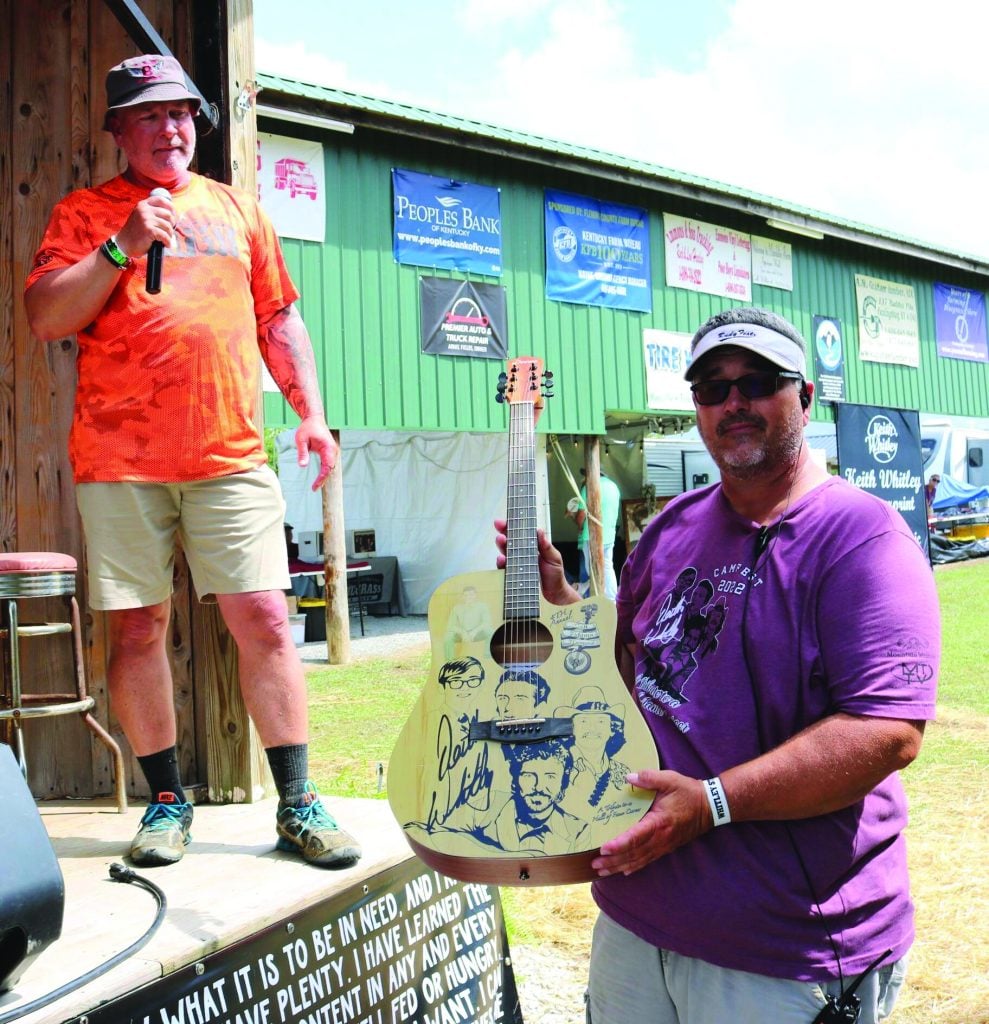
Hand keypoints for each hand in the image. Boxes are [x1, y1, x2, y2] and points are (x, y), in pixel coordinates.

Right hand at [116, 193, 174, 257]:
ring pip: (168, 226)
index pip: (161, 200)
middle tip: (169, 232)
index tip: (173, 216)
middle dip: (172, 225)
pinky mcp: (148, 230)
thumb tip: (173, 215)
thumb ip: (153, 213)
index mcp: (143, 204)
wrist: (124, 244)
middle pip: (168, 214)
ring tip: (166, 239)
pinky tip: (166, 244)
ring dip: (170, 235)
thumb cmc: (136, 232)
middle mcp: (144, 209)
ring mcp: (146, 219)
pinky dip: (168, 242)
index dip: (171, 208)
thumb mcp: (142, 217)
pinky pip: (165, 235)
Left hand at [295, 416, 337, 488]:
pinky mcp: (329, 451)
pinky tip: (318, 478)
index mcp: (328, 448)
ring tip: (315, 486)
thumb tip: (302, 466)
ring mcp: (332, 451)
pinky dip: (324, 471)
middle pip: (330, 469)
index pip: (327, 467)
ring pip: (330, 467)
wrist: (314, 418)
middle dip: (323, 479)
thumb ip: (302, 453)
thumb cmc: (307, 428)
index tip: (314, 486)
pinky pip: (328, 464)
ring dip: (324, 476)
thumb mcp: (301, 440)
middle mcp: (333, 450)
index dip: (321, 478)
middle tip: (314, 489)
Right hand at [494, 518, 580, 605]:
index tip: (503, 520)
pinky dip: (502, 564)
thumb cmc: (555, 574)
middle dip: (503, 533)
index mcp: (531, 547)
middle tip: (499, 527)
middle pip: (509, 541)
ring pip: (506, 553)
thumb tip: (539, 531)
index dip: (511, 526)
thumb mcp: (554, 558)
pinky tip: (502, 560)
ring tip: (501, 541)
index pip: (520, 534)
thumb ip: (547, 546)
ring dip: (502, 546)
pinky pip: (505, 569)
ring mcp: (517, 565)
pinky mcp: (514, 576)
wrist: (555, 594)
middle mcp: (522, 554)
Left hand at [591, 770, 710, 876]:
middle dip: (613, 861)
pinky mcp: (666, 846)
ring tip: (602, 871)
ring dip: (619, 866)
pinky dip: (634, 866)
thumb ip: (649, 778)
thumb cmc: (688, 792)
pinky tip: (624, 871)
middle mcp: (660, 838)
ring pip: (639, 860)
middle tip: (595, 864)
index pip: (636, 836)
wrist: (710, 806)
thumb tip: (629, 777)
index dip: (620, 844)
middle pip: (634, 854)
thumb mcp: (670, 779)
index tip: (604, 848)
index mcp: (659, 822)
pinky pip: (648, 860)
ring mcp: (664, 845)